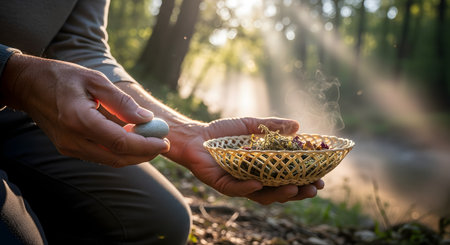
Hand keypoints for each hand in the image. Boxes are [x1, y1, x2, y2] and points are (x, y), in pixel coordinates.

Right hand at [0, 54, 168, 166]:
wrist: (28, 86)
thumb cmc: (63, 77)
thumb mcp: (95, 80)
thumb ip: (121, 101)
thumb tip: (146, 118)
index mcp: (79, 119)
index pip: (119, 142)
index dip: (145, 145)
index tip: (164, 142)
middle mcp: (72, 139)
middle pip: (116, 158)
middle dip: (144, 155)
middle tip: (162, 145)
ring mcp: (69, 147)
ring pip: (109, 161)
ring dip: (133, 156)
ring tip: (152, 143)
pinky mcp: (68, 149)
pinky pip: (100, 156)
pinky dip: (119, 152)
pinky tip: (132, 141)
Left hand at [165, 117, 323, 204]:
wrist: (196, 136)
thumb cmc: (222, 133)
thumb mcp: (251, 126)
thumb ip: (272, 127)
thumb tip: (297, 126)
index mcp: (263, 169)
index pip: (288, 178)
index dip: (305, 181)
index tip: (321, 178)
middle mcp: (254, 180)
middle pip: (280, 192)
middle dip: (298, 192)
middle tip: (313, 188)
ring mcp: (239, 184)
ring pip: (262, 196)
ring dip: (279, 194)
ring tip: (293, 188)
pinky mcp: (223, 184)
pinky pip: (237, 189)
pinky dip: (248, 188)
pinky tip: (258, 184)